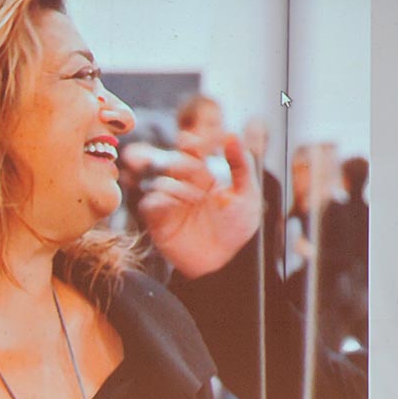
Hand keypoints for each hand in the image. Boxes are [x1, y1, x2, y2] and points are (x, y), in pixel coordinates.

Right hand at [136, 133, 261, 279]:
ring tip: (196, 197)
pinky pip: (150, 203)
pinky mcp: (158, 220)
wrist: (223, 262)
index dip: (190, 142)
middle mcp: (184, 185)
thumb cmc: (235, 229)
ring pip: (162, 181)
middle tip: (197, 171)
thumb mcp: (247, 195)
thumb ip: (241, 165)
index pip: (192, 150)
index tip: (193, 141)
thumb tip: (232, 136)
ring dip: (178, 186)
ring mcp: (170, 202)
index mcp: (204, 175)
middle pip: (174, 162)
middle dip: (183, 163)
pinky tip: (176, 205)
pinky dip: (161, 200)